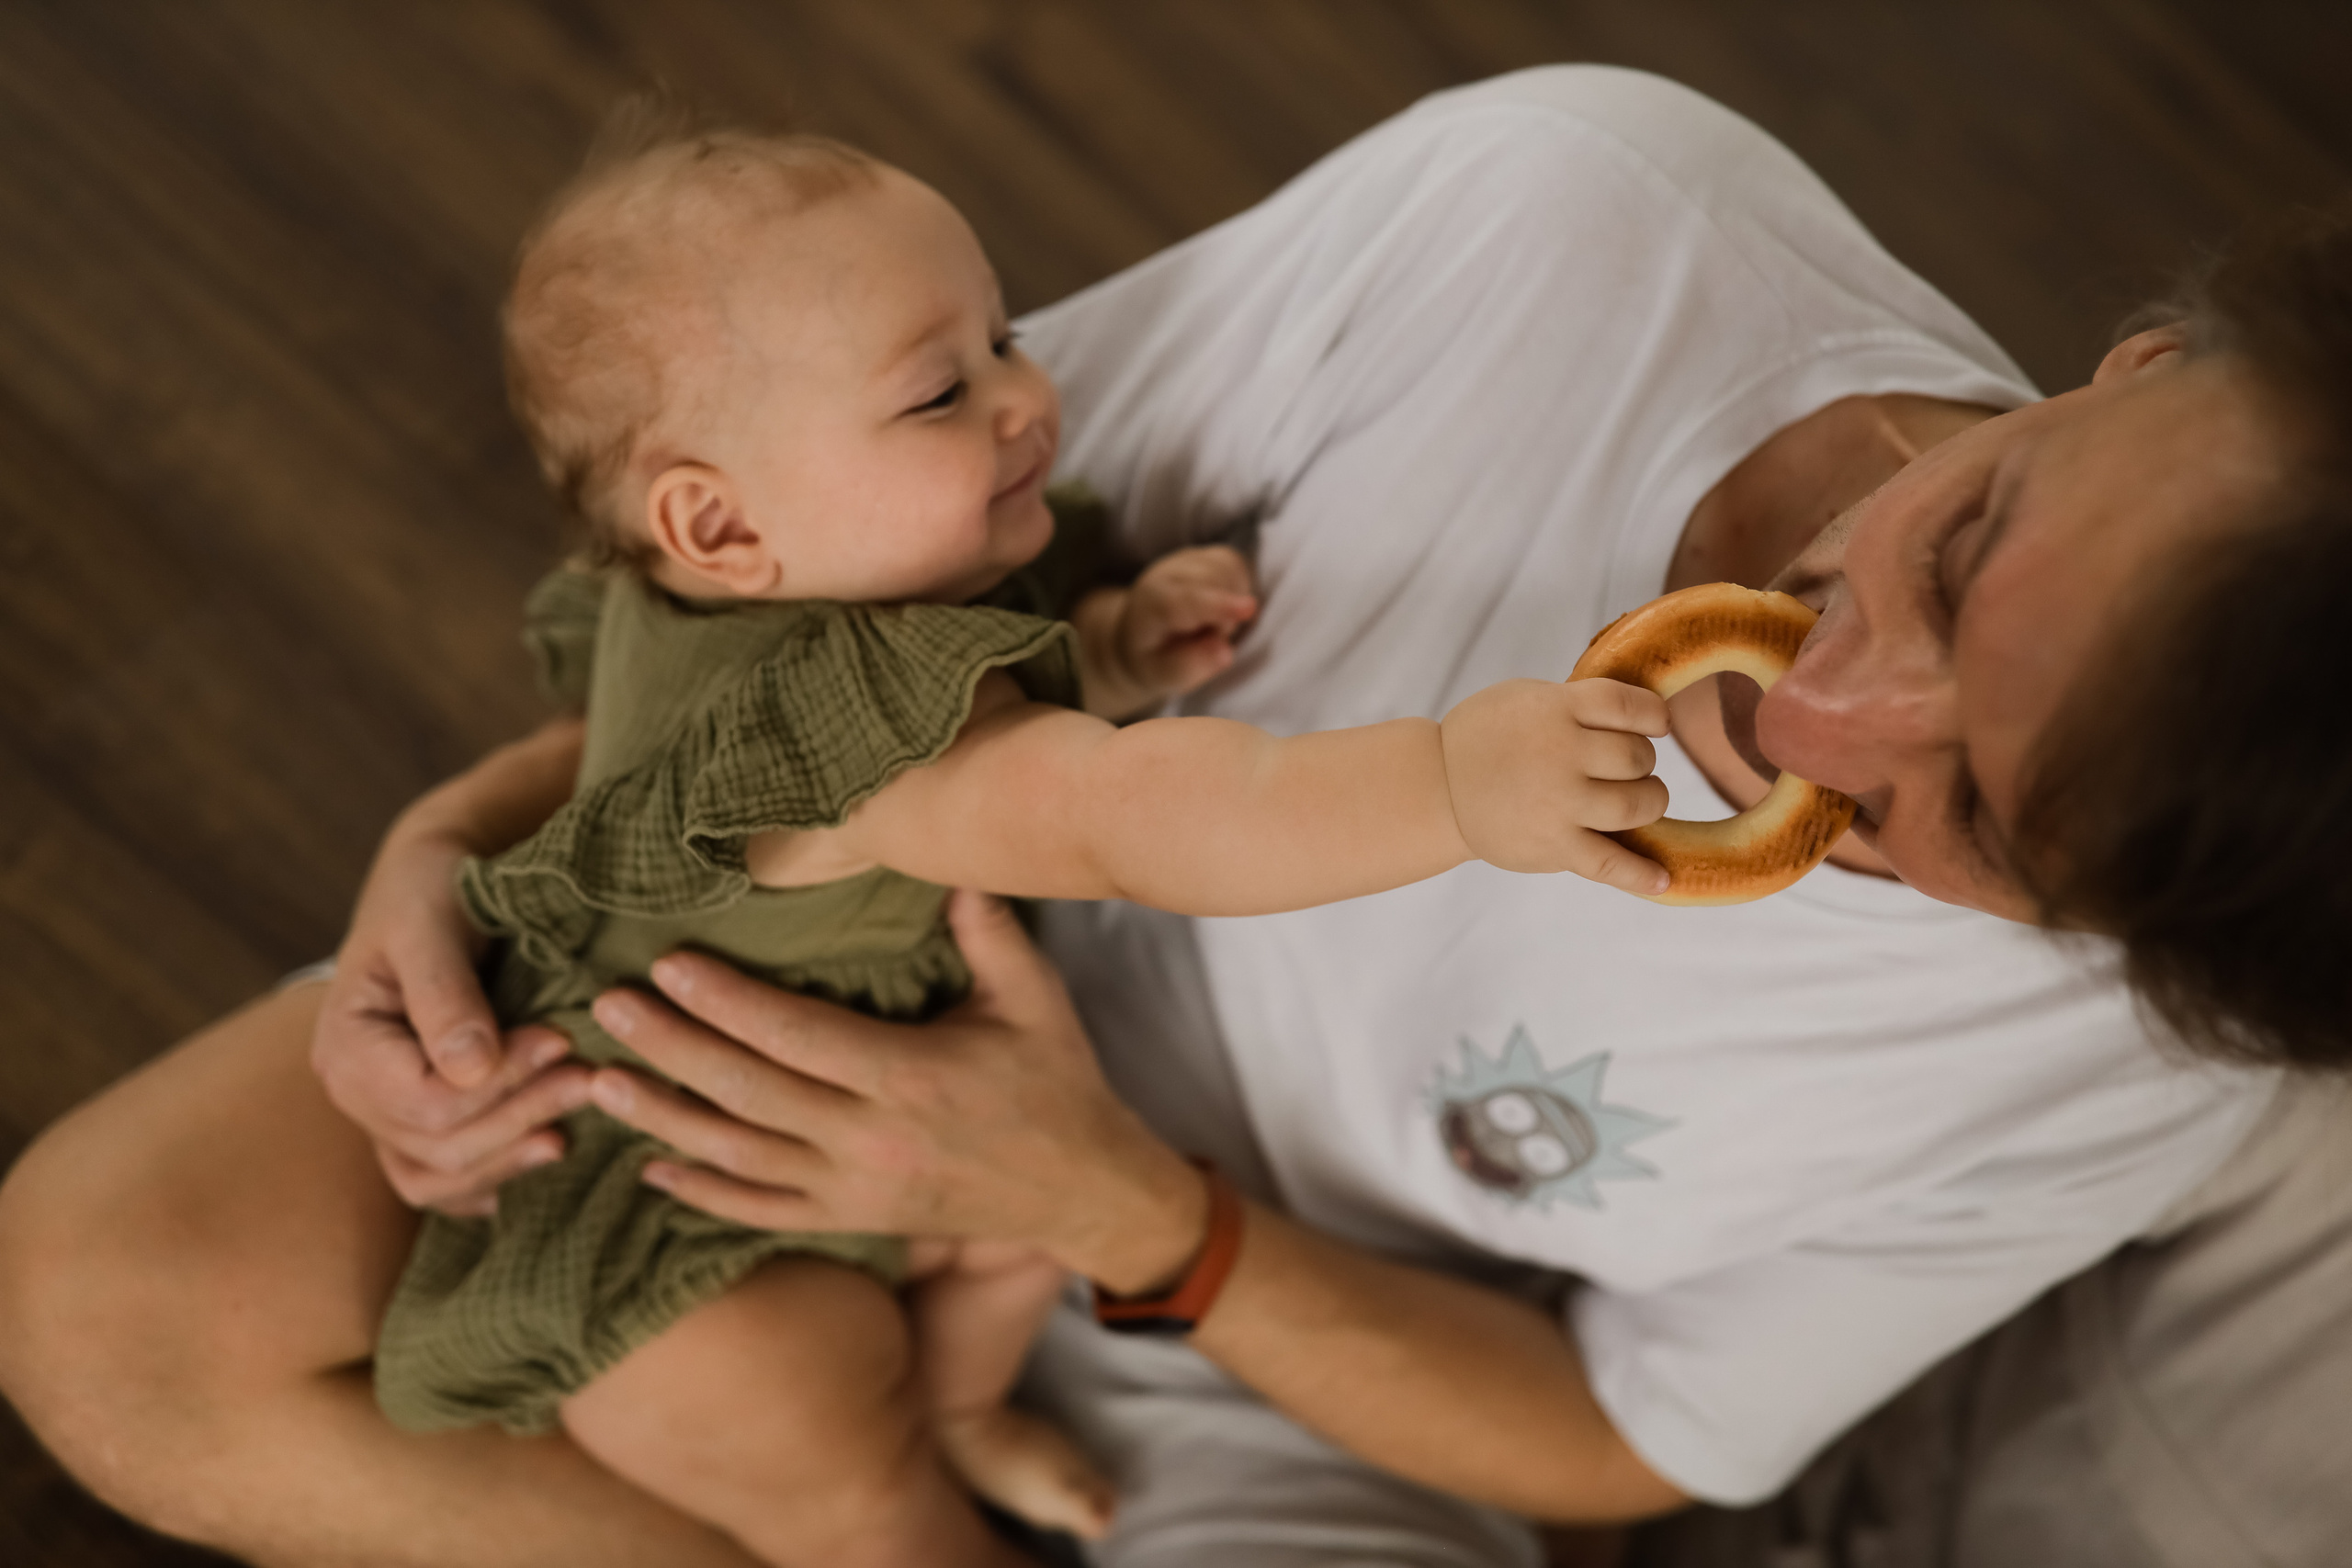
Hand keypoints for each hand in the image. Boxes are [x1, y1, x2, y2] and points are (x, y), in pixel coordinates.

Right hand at [311, 748, 594, 1216]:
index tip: (563, 1039)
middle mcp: (357, 1094)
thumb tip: (469, 1070)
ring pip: (441, 1177)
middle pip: (437, 1146)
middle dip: (520, 1115)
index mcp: (346, 1047)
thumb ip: (445, 994)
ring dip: (513, 1155)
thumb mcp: (431, 923)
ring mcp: (386, 1115)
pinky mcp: (422, 1120)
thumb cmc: (431, 889)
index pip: (424, 1102)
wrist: (435, 882)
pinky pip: (450, 1179)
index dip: (500, 1082)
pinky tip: (546, 1151)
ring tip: (574, 1124)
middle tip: (591, 1077)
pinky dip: (498, 1173)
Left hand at [583, 890, 1208, 1293]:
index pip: (799, 1037)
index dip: (726, 1003)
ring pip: (739, 1157)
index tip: (668, 964)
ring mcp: (856, 1193)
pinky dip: (701, 1192)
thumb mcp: (1036, 998)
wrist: (1085, 1192)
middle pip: (750, 1094)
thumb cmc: (1057, 1082)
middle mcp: (874, 1143)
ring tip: (600, 1080)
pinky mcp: (851, 1223)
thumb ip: (988, 933)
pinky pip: (760, 1212)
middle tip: (606, 1008)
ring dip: (664, 1119)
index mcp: (914, 1080)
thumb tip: (952, 862)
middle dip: (671, 1049)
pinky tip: (651, 1162)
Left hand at [1075, 546, 1257, 716]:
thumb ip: (1190, 666)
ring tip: (1211, 625)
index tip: (1248, 609)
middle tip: (1209, 640)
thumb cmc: (1155, 657)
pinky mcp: (1209, 555)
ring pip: (1230, 570)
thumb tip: (1225, 653)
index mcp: (1150, 604)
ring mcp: (1189, 559)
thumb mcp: (1163, 675)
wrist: (1143, 633)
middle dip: (1227, 617)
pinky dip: (1239, 590)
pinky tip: (1221, 607)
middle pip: (1216, 583)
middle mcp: (1167, 573)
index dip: (1218, 604)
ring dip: (1233, 604)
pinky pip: (1237, 566)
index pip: (1186, 600)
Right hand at [1439, 677, 1671, 892]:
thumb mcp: (1526, 698)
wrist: (1437, 788)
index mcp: (1555, 709)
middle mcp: (1560, 754)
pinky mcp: (1554, 847)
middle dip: (1642, 762)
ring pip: (1638, 805)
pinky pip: (1611, 864)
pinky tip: (1661, 880)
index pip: (1630, 706)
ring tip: (1637, 801)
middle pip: (1637, 757)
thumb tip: (1641, 714)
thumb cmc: (1486, 736)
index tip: (1656, 724)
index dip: (1654, 716)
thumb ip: (1576, 703)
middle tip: (1626, 767)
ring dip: (1649, 801)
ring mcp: (1559, 803)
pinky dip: (1641, 875)